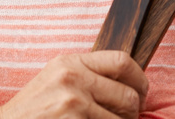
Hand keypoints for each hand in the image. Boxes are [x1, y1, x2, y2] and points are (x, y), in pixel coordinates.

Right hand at [0, 51, 147, 118]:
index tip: (141, 93)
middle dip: (133, 112)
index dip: (140, 79)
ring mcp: (73, 104)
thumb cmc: (32, 109)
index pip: (122, 61)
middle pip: (128, 95)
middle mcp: (73, 79)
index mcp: (71, 62)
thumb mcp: (57, 79)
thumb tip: (129, 81)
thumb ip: (87, 74)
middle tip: (127, 118)